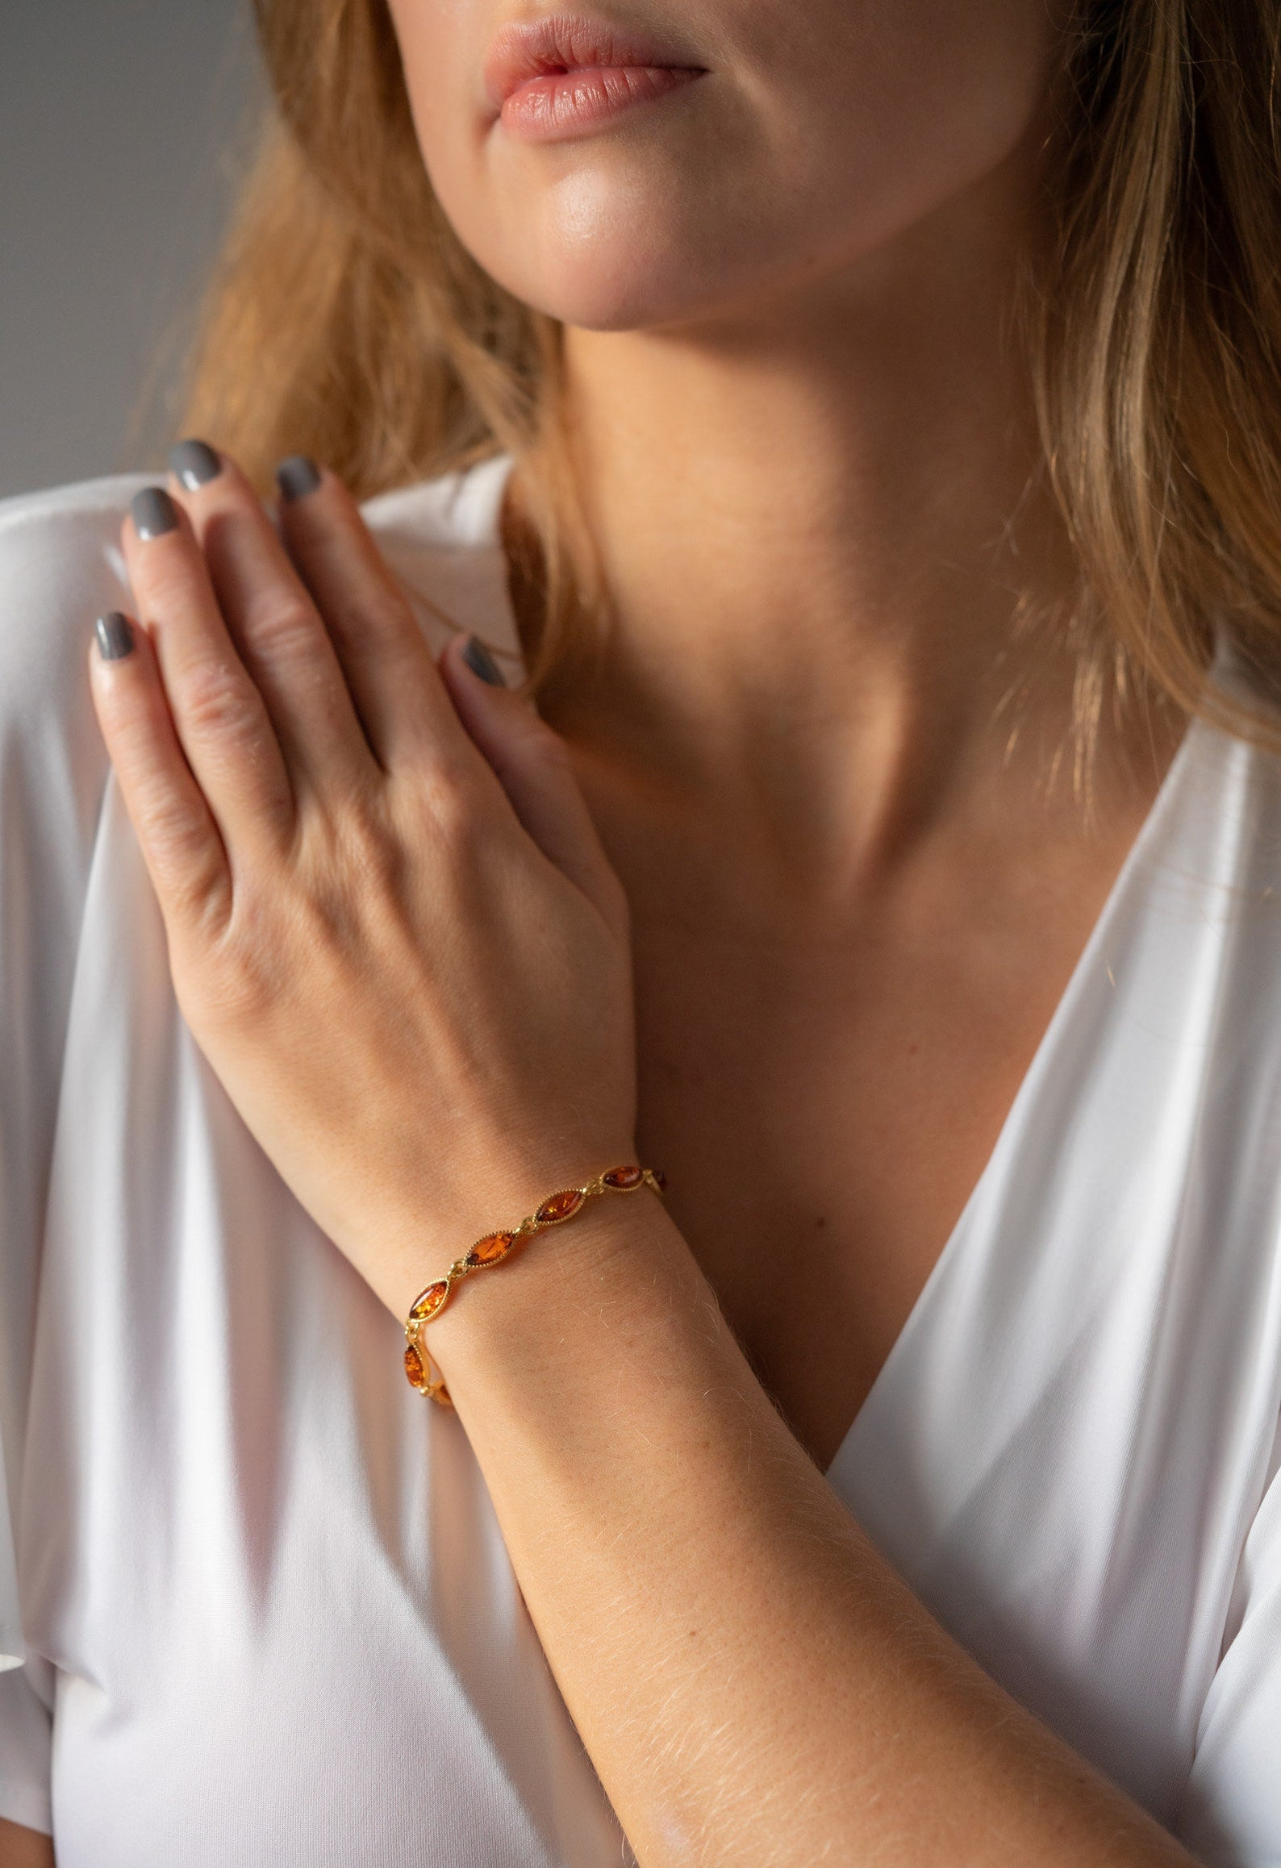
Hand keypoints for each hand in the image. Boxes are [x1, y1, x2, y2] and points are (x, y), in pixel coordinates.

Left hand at [88, 450, 637, 1319]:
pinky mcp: (224, 969)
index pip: (381, 646)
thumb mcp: (592, 900)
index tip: (296, 482)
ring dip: (181, 606)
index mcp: (461, 811)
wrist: (514, 1213)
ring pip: (221, 716)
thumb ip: (532, 767)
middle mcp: (369, 834)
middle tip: (201, 472)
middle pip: (291, 657)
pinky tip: (118, 656)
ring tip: (150, 525)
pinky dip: (139, 730)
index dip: (333, 552)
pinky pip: (170, 824)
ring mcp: (291, 899)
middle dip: (240, 550)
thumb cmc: (567, 1062)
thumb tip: (469, 657)